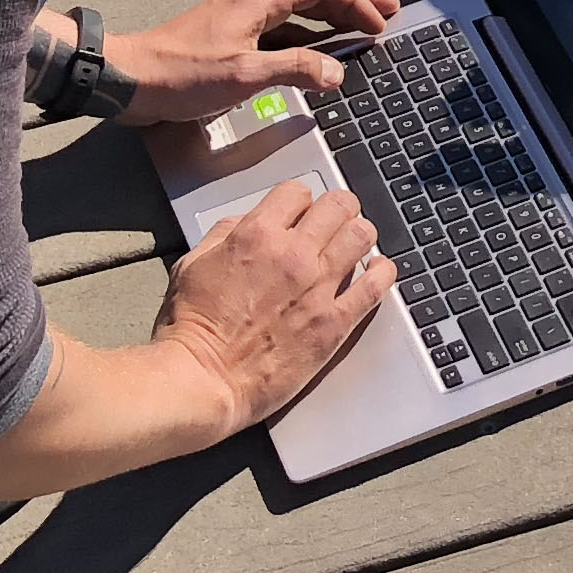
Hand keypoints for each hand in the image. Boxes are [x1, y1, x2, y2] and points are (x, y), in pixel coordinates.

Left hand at [108, 0, 401, 122]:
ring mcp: (240, 19)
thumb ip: (296, 71)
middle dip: (352, 2)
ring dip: (331, 20)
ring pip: (297, 11)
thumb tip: (337, 71)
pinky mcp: (229, 39)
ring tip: (360, 33)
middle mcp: (252, 1)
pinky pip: (281, 30)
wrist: (128, 79)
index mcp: (259, 0)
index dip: (357, 1)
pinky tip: (316, 57)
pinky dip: (307, 38)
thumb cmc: (181, 74)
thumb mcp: (246, 75)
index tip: (382, 22)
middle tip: (386, 16)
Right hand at [154, 176, 392, 436]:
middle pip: (338, 206)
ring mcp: (318, 287)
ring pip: (361, 235)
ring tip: (356, 244)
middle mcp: (292, 254)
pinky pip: (375, 286)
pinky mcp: (334, 322)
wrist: (203, 380)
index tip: (301, 213)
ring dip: (360, 234)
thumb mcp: (192, 265)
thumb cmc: (190, 329)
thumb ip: (224, 235)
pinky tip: (379, 270)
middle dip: (338, 208)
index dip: (299, 201)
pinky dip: (382, 272)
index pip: (296, 192)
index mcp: (256, 235)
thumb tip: (247, 222)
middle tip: (336, 220)